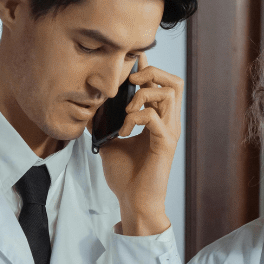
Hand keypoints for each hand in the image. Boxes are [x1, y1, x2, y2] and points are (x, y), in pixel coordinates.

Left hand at [98, 61, 183, 235]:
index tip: (134, 60)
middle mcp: (168, 123)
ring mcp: (169, 132)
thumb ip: (104, 125)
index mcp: (159, 121)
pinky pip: (153, 116)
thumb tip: (89, 109)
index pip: (161, 85)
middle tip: (131, 83)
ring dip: (142, 95)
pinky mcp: (165, 143)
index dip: (149, 69)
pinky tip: (123, 131)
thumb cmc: (126, 177)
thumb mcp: (110, 144)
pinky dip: (135, 118)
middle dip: (152, 74)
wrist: (132, 202)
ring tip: (126, 112)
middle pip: (174, 81)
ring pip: (169, 93)